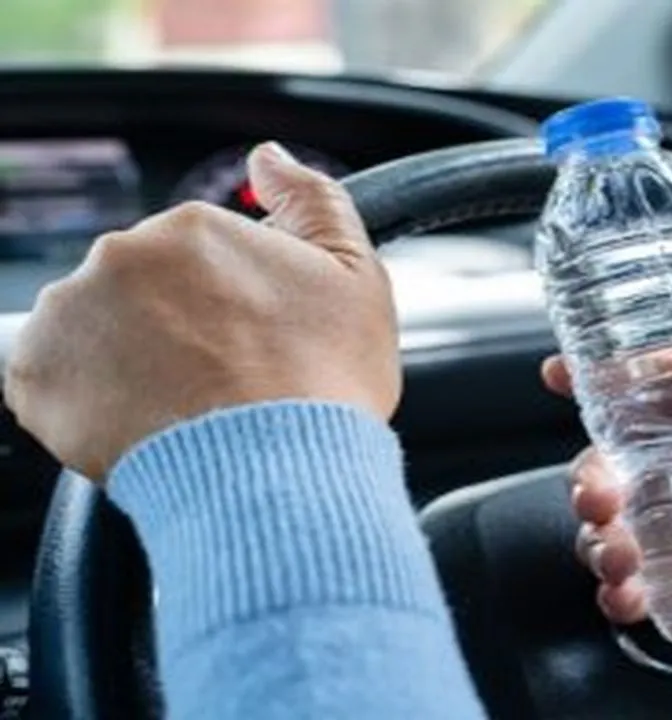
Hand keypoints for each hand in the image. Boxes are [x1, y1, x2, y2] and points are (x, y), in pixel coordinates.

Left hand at [3, 142, 399, 481]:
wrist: (278, 473)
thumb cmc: (325, 382)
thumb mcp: (355, 275)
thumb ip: (311, 199)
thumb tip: (266, 156)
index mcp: (190, 228)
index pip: (195, 258)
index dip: (226, 306)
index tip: (249, 344)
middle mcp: (117, 256)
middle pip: (140, 290)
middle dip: (173, 328)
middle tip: (219, 382)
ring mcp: (68, 315)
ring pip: (93, 329)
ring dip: (125, 360)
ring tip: (181, 409)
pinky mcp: (33, 377)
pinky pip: (51, 381)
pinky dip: (86, 402)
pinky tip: (140, 423)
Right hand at [542, 310, 671, 717]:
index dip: (620, 380)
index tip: (567, 373)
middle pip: (634, 462)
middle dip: (592, 469)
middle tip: (596, 489)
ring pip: (629, 525)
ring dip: (599, 536)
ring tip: (615, 555)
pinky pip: (652, 590)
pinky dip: (621, 594)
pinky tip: (625, 597)